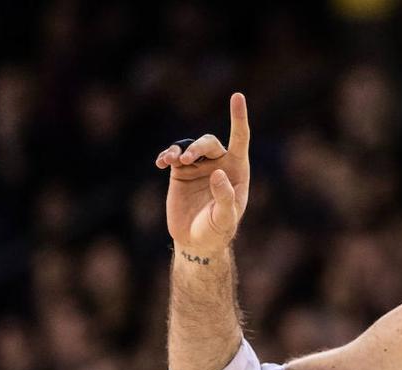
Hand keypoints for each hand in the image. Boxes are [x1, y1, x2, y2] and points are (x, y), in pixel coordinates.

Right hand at [156, 93, 250, 255]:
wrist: (196, 242)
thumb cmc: (217, 230)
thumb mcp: (225, 218)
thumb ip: (225, 197)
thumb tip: (219, 172)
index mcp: (238, 171)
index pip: (240, 138)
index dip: (238, 117)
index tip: (237, 95)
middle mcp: (219, 164)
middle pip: (209, 142)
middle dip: (197, 146)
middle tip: (185, 159)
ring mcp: (199, 167)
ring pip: (189, 146)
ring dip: (181, 150)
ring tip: (172, 161)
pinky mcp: (180, 172)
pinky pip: (172, 155)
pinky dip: (166, 155)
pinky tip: (161, 162)